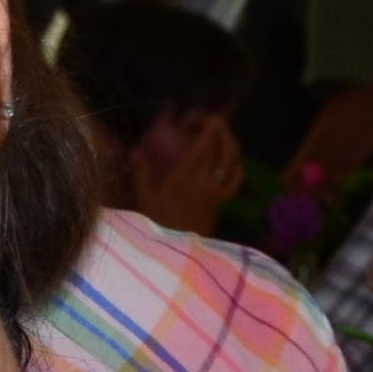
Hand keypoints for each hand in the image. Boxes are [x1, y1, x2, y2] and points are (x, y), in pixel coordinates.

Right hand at [137, 116, 245, 238]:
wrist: (179, 254)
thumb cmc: (158, 226)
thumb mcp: (145, 199)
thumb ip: (142, 173)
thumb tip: (135, 151)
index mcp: (186, 178)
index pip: (204, 142)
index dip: (202, 124)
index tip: (190, 117)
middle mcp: (207, 181)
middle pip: (223, 143)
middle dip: (216, 125)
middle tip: (203, 120)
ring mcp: (219, 190)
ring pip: (234, 156)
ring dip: (227, 139)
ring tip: (215, 133)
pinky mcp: (224, 200)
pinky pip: (237, 175)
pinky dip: (235, 161)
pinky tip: (227, 157)